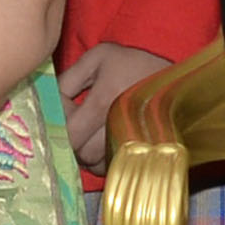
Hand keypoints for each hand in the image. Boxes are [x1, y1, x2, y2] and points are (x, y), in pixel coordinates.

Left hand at [61, 41, 175, 171]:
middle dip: (73, 140)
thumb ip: (69, 79)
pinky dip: (102, 160)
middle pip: (81, 153)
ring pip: (95, 164)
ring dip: (86, 152)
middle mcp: (117, 127)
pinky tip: (104, 142)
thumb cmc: (133, 63)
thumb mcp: (98, 58)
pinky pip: (112, 167)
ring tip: (90, 133)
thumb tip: (50, 103)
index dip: (60, 125)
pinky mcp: (140, 152)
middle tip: (78, 122)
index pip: (68, 133)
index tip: (68, 111)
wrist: (173, 75)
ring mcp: (131, 143)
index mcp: (103, 102)